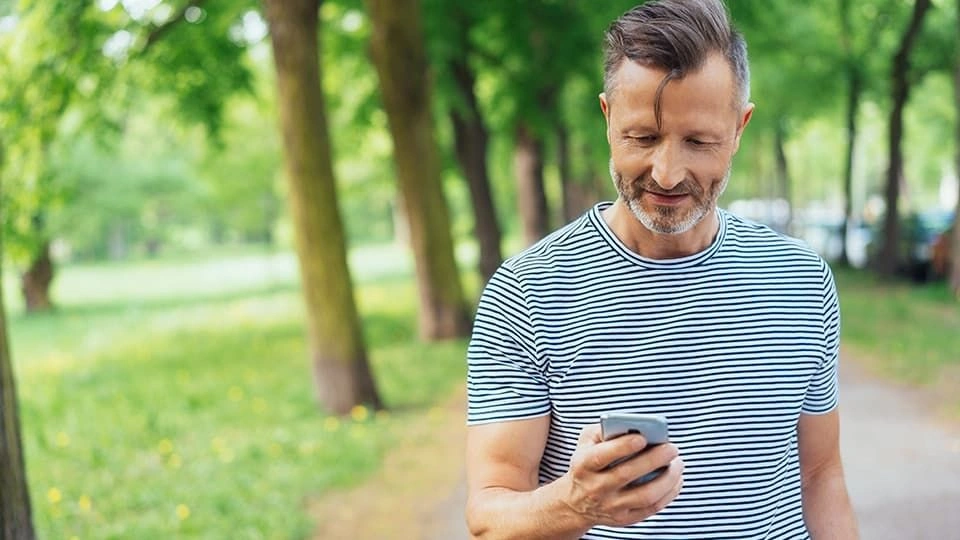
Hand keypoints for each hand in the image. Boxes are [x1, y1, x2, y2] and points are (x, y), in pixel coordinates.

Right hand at [558, 424, 683, 528]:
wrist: (577, 502)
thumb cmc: (588, 462)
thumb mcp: (586, 442)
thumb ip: (605, 429)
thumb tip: (634, 424)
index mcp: (583, 465)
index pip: (601, 456)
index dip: (622, 446)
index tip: (643, 437)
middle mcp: (595, 488)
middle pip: (626, 474)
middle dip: (653, 459)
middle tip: (672, 448)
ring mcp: (611, 506)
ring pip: (644, 495)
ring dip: (667, 478)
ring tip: (679, 463)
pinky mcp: (625, 519)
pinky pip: (652, 508)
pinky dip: (669, 493)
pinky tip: (677, 479)